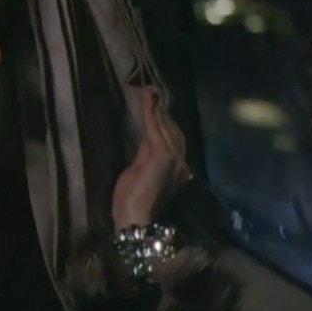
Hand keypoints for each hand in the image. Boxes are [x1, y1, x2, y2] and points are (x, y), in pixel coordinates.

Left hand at [112, 88, 191, 229]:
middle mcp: (179, 162)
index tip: (155, 105)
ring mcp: (173, 158)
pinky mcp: (162, 155)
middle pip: (172, 129)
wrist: (133, 218)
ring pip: (164, 127)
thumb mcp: (139, 172)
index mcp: (176, 168)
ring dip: (155, 108)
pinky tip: (146, 102)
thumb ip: (146, 155)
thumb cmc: (132, 201)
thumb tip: (146, 137)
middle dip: (161, 111)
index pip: (172, 138)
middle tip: (151, 93)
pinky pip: (154, 129)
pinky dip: (150, 113)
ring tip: (147, 93)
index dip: (163, 120)